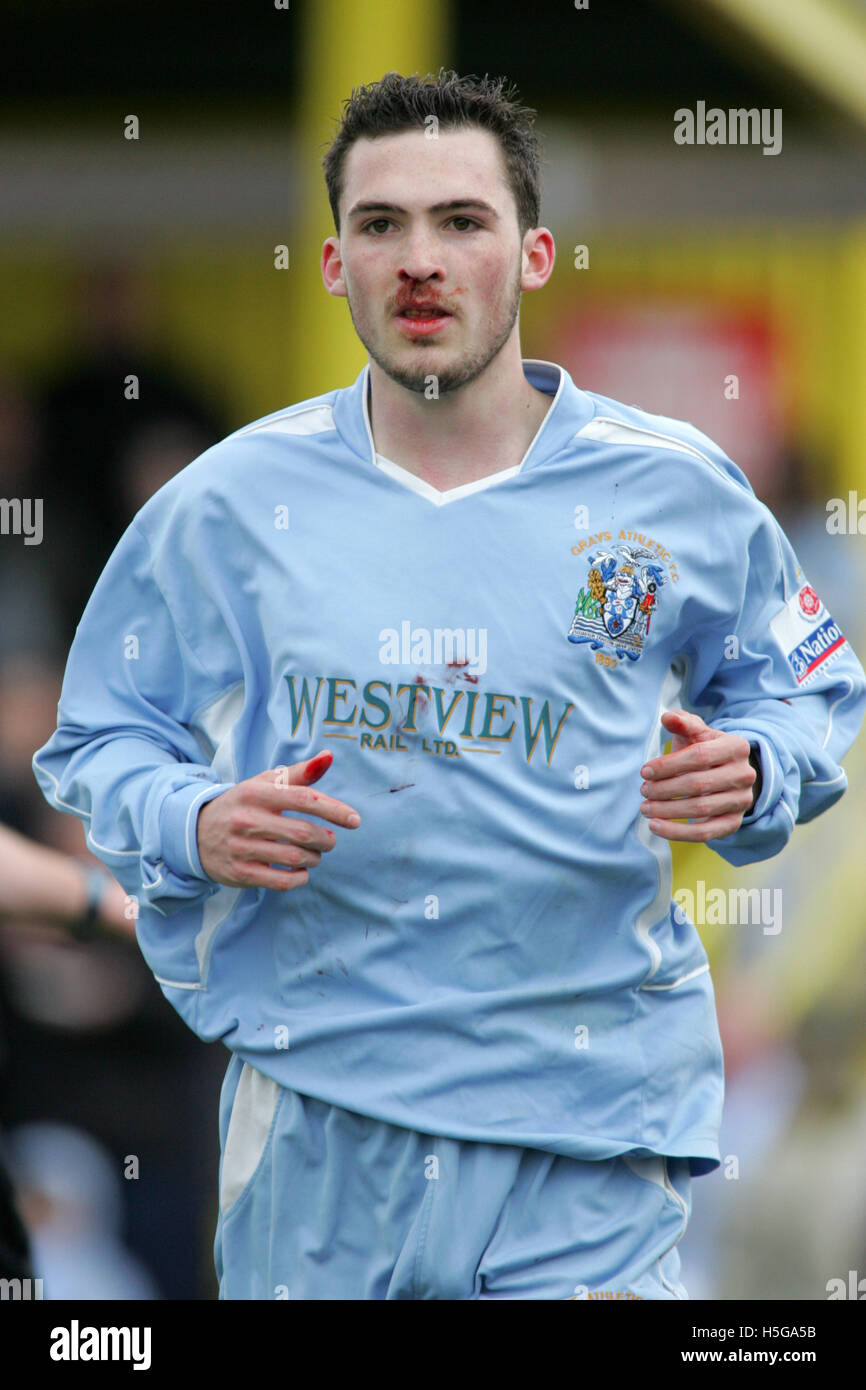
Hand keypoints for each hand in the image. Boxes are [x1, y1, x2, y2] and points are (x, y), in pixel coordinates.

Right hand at [196, 750, 360, 889]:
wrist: (195, 832)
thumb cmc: (242, 804)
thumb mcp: (263, 783)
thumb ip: (299, 773)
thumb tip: (329, 756)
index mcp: (256, 793)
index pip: (303, 799)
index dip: (334, 809)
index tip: (354, 820)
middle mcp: (247, 819)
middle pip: (302, 833)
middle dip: (326, 839)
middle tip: (330, 840)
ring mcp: (241, 848)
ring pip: (294, 858)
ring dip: (314, 858)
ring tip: (315, 854)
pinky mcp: (240, 873)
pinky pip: (281, 881)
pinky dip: (299, 877)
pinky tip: (302, 870)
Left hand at [639, 710, 755, 842]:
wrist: (726, 774)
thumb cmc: (704, 751)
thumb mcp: (695, 734)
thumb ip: (683, 723)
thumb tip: (668, 717)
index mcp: (736, 747)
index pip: (699, 756)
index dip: (668, 765)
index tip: (645, 771)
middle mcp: (744, 774)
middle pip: (699, 784)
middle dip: (665, 788)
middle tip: (644, 790)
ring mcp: (742, 800)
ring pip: (701, 809)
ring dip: (667, 811)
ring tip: (645, 808)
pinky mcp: (734, 823)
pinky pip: (705, 833)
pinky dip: (677, 832)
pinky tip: (655, 826)